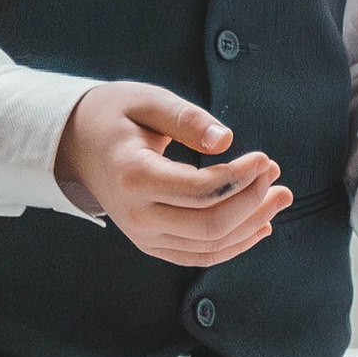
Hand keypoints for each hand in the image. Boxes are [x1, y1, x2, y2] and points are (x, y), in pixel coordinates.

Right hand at [56, 82, 289, 267]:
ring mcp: (143, 236)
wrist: (76, 145)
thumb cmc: (114, 115)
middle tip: (276, 174)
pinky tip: (261, 225)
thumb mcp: (146, 101)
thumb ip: (186, 119)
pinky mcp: (152, 244)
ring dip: (252, 225)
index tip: (263, 158)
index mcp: (134, 177)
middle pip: (210, 226)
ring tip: (281, 197)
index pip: (201, 191)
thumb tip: (226, 140)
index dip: (240, 178)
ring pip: (209, 247)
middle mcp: (137, 216)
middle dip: (252, 202)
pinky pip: (199, 256)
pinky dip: (234, 245)